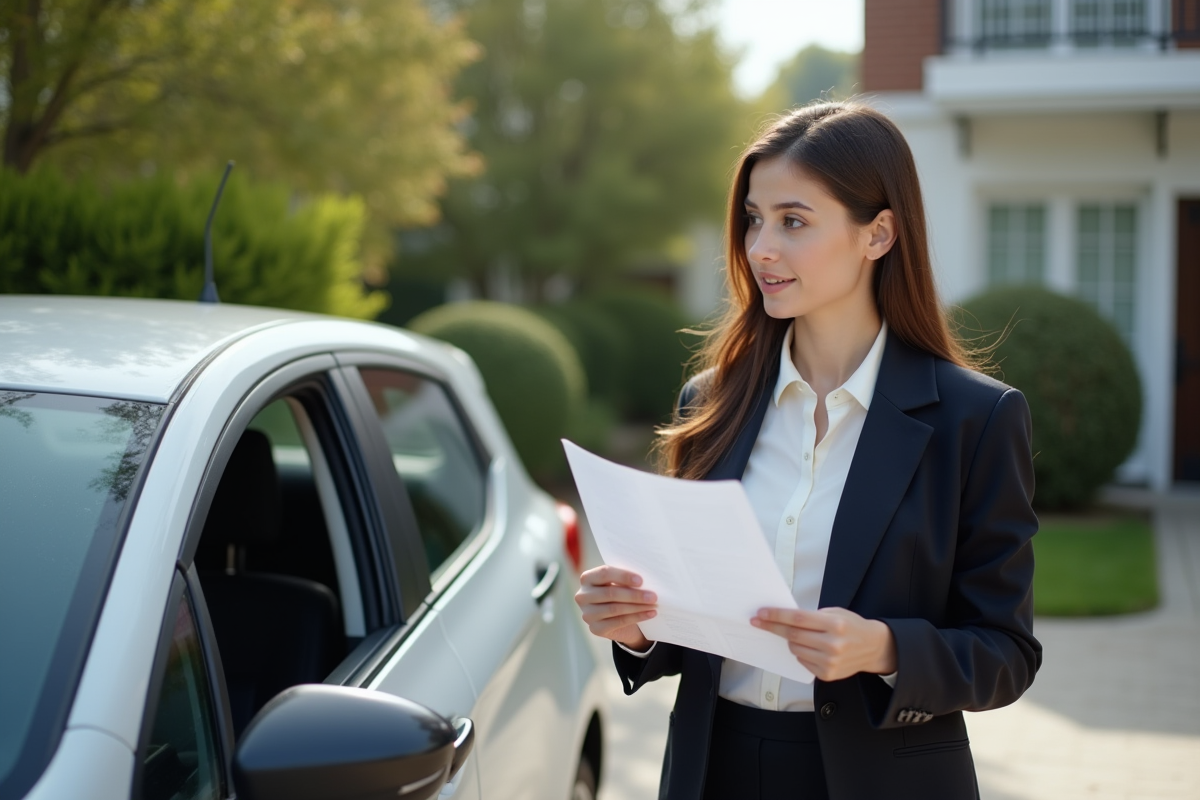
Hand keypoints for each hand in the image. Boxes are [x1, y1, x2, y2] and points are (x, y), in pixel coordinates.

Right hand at [574, 565, 656, 650]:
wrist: (618, 619)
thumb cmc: (620, 593)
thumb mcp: (620, 583)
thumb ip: (626, 580)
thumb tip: (647, 580)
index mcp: (587, 578)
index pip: (604, 573)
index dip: (623, 576)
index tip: (641, 581)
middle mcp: (583, 596)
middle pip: (610, 593)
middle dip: (634, 595)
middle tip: (653, 596)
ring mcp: (587, 614)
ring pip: (615, 609)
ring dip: (637, 607)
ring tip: (654, 605)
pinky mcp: (595, 628)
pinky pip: (618, 622)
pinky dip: (637, 617)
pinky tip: (650, 614)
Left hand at [752, 607, 896, 681]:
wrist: (873, 647)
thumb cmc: (851, 626)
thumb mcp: (835, 613)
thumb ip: (811, 616)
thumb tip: (782, 617)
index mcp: (835, 625)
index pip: (798, 619)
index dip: (777, 616)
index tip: (761, 613)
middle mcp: (833, 644)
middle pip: (793, 635)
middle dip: (772, 627)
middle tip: (758, 621)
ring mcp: (830, 662)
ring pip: (795, 649)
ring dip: (790, 641)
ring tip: (800, 636)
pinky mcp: (828, 674)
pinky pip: (803, 661)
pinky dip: (802, 653)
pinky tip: (812, 648)